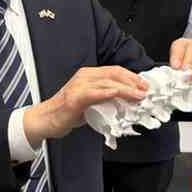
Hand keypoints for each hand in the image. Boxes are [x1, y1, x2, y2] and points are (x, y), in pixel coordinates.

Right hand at [24, 66, 148, 142]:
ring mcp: (79, 86)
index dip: (132, 77)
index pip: (115, 71)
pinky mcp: (75, 98)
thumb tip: (126, 103)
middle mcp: (84, 76)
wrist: (46, 120)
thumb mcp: (90, 103)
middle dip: (133, 82)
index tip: (144, 85)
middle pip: (114, 74)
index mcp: (88, 75)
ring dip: (126, 89)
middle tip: (146, 91)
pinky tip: (118, 95)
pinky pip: (94, 93)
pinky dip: (108, 93)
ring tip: (139, 96)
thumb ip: (106, 99)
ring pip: (108, 82)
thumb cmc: (67, 112)